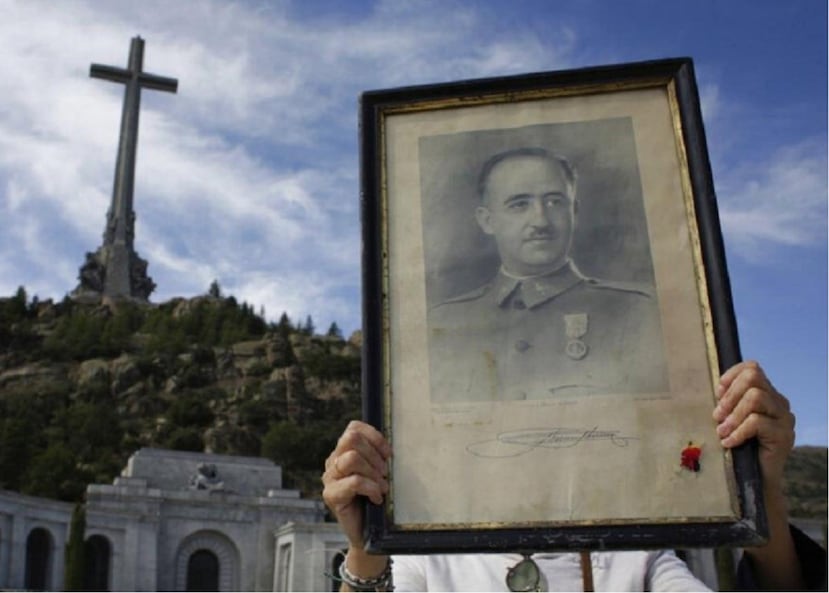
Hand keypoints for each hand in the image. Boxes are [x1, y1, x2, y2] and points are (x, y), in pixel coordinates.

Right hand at [322, 420, 391, 548]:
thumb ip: (379, 457)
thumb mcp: (379, 473)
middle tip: (384, 473)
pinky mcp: (330, 495)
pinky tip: (376, 498)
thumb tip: (390, 449)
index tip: (388, 454)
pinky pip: (353, 482)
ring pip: (351, 458)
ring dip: (372, 472)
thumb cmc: (376, 500)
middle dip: (374, 454)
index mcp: (344, 451)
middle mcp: (333, 461)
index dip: (374, 437)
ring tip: (382, 486)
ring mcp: (330, 478)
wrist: (370, 532)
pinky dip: (371, 488)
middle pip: (351, 439)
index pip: (354, 428)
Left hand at [714, 361, 803, 589]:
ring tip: (721, 431)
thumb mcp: (730, 420)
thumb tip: (710, 388)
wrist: (755, 481)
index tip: (716, 392)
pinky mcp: (784, 435)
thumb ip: (726, 404)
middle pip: (754, 378)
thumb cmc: (739, 448)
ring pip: (756, 398)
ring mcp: (784, 418)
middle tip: (716, 416)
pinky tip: (728, 443)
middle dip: (729, 396)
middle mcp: (779, 403)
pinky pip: (757, 422)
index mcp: (767, 395)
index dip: (731, 376)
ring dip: (733, 414)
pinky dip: (738, 432)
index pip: (752, 368)